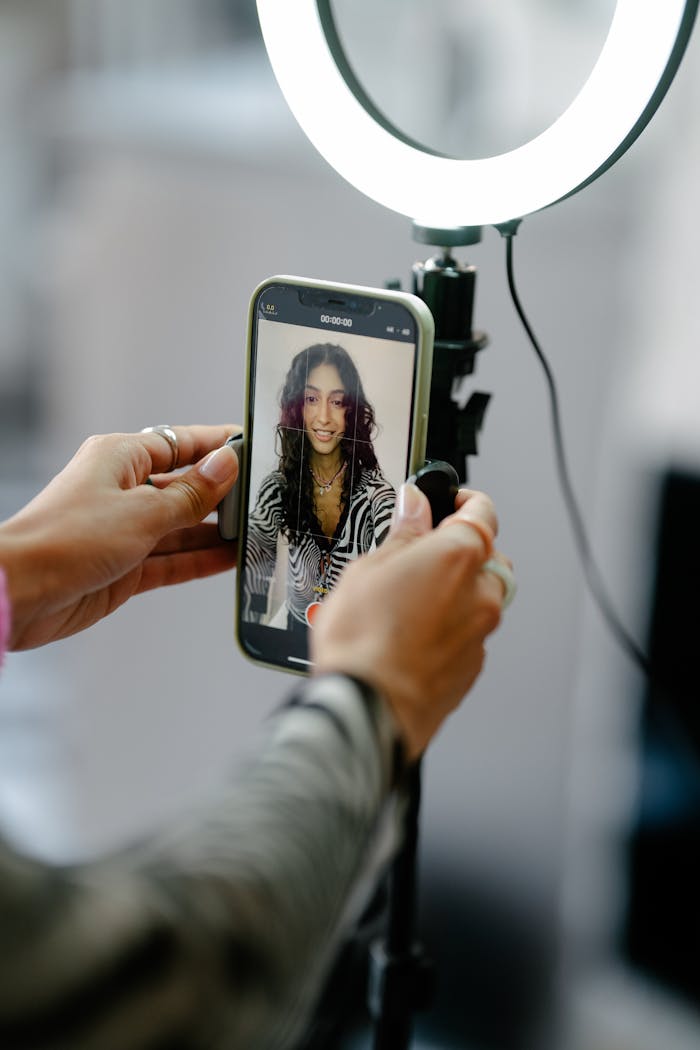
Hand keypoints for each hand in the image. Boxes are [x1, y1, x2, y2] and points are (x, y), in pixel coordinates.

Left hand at [0, 425, 239, 649]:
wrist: (20, 592)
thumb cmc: (63, 540)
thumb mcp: (142, 512)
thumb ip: (190, 494)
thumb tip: (225, 465)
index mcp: (120, 459)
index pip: (180, 443)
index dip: (217, 445)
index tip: (252, 448)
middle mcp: (122, 491)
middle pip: (184, 486)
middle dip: (222, 493)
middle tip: (263, 498)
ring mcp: (125, 531)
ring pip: (182, 526)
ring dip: (215, 531)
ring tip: (256, 531)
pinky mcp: (125, 567)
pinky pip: (173, 559)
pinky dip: (200, 560)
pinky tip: (230, 559)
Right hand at [311, 483, 510, 759]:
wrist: (368, 709)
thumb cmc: (363, 642)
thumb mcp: (368, 568)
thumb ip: (403, 534)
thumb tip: (414, 508)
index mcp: (460, 555)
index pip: (482, 511)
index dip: (464, 499)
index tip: (446, 499)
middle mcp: (481, 593)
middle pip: (487, 556)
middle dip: (461, 550)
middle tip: (419, 553)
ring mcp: (480, 634)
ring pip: (481, 598)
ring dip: (456, 591)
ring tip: (409, 599)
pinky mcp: (471, 668)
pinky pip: (469, 633)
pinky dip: (450, 626)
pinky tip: (412, 633)